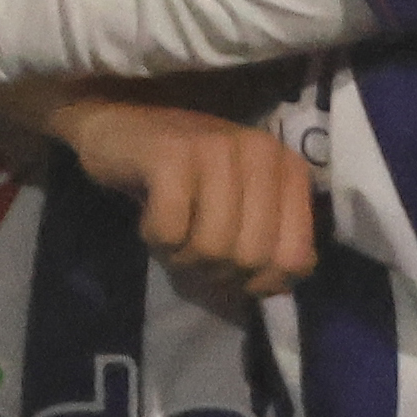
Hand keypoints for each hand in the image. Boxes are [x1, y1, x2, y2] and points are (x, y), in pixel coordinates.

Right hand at [33, 91, 319, 300]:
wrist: (122, 129)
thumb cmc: (187, 179)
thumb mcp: (241, 211)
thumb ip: (270, 246)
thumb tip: (279, 287)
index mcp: (289, 168)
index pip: (295, 258)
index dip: (260, 281)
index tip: (231, 266)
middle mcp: (261, 151)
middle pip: (250, 258)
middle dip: (215, 269)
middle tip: (192, 246)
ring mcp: (217, 148)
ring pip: (212, 247)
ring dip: (182, 255)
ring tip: (172, 230)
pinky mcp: (171, 154)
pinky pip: (170, 231)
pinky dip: (154, 236)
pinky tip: (149, 213)